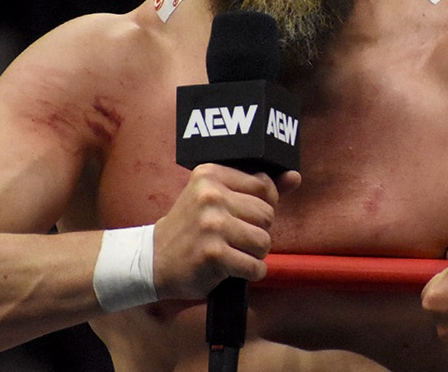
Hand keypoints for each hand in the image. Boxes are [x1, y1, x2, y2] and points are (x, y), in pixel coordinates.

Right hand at [153, 164, 300, 299]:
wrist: (153, 259)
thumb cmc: (192, 227)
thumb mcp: (217, 197)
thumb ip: (258, 187)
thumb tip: (295, 177)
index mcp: (211, 174)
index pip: (264, 185)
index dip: (263, 204)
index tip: (244, 215)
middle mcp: (211, 196)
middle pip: (267, 214)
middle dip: (258, 230)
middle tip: (235, 237)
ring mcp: (212, 225)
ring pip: (264, 241)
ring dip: (255, 253)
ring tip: (234, 252)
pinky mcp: (214, 254)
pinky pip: (255, 266)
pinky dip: (250, 272)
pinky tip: (233, 269)